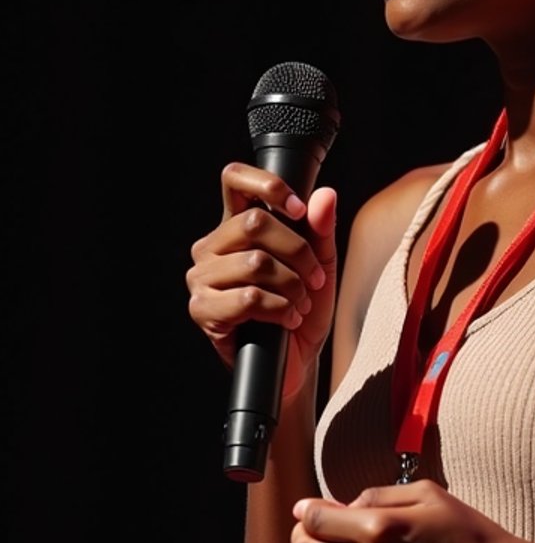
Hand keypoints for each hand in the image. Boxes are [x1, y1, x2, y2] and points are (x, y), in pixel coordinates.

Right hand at [186, 162, 337, 397]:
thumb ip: (321, 230)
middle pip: (255, 223)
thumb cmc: (302, 309)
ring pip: (255, 262)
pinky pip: (247, 297)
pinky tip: (286, 319)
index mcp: (236, 226)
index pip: (234, 180)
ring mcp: (202, 278)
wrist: (296, 361)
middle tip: (313, 278)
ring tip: (300, 303)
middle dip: (298, 252)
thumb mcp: (320, 265)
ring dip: (291, 286)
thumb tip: (325, 195)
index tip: (298, 208)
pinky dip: (279, 308)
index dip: (267, 185)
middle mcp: (212, 247)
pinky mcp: (202, 309)